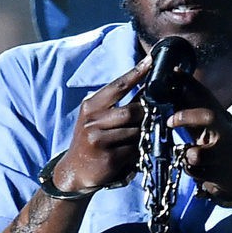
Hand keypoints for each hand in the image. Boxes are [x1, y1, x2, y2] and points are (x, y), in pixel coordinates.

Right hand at [50, 59, 152, 194]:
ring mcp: (99, 140)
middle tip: (156, 116)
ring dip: (143, 134)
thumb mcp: (96, 119)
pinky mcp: (109, 158)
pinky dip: (139, 150)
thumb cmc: (92, 140)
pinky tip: (135, 152)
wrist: (75, 170)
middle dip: (146, 114)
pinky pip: (134, 150)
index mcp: (90, 106)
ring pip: (136, 131)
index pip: (118, 86)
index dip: (136, 73)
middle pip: (132, 111)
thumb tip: (146, 88)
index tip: (151, 61)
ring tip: (142, 137)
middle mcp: (92, 121)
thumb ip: (116, 105)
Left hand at [169, 78, 231, 206]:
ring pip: (194, 153)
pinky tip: (204, 173)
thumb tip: (173, 100)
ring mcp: (225, 155)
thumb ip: (195, 121)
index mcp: (224, 121)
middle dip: (185, 116)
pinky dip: (193, 172)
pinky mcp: (221, 175)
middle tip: (170, 121)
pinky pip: (194, 172)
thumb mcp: (216, 133)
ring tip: (195, 160)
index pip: (207, 97)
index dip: (190, 83)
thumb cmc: (230, 155)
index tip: (174, 73)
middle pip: (208, 116)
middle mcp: (227, 134)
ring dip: (188, 157)